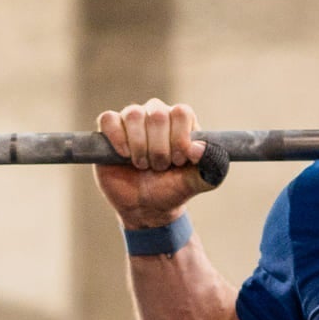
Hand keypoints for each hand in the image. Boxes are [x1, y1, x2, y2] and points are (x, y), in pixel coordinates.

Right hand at [93, 98, 218, 228]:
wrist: (145, 206)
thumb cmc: (171, 189)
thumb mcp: (195, 183)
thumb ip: (209, 168)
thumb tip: (199, 149)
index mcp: (181, 121)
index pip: (181, 112)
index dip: (179, 138)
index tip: (178, 162)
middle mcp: (157, 114)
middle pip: (158, 114)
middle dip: (159, 148)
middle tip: (159, 167)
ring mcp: (132, 119)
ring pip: (134, 115)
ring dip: (140, 146)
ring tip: (143, 165)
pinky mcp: (111, 128)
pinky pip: (109, 119)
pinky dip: (117, 138)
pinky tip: (124, 155)